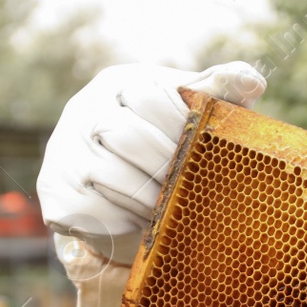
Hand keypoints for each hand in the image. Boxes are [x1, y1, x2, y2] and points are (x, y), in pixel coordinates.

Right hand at [37, 61, 265, 264]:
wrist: (113, 185)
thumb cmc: (161, 141)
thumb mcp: (188, 114)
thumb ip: (217, 95)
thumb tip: (252, 83)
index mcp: (118, 84)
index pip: (148, 95)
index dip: (179, 126)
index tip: (200, 151)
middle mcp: (82, 111)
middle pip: (128, 136)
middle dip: (167, 167)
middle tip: (190, 189)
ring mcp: (63, 151)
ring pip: (110, 175)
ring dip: (149, 198)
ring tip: (170, 210)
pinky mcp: (53, 192)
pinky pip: (92, 209)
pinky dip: (123, 221)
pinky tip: (141, 224)